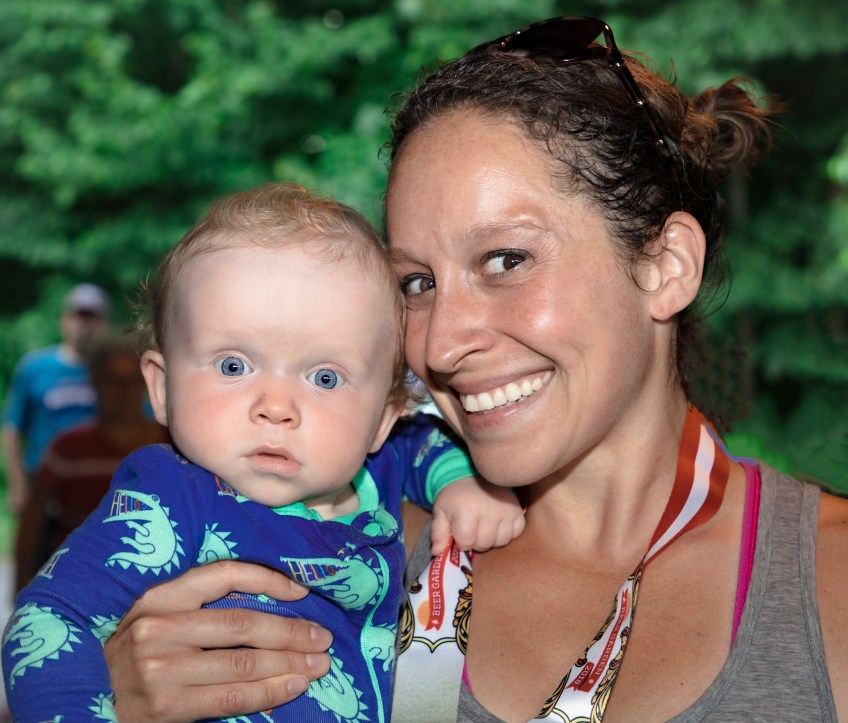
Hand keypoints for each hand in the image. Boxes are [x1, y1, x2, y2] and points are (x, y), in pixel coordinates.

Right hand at [105, 561, 331, 722]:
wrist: (89, 703)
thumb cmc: (134, 658)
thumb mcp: (156, 619)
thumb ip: (200, 608)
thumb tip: (275, 602)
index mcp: (160, 596)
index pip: (225, 574)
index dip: (270, 579)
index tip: (303, 592)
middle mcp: (158, 627)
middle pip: (243, 622)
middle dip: (291, 631)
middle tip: (323, 637)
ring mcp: (161, 669)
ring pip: (244, 662)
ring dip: (289, 663)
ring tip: (319, 664)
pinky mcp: (165, 707)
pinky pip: (231, 697)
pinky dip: (269, 692)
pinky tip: (294, 686)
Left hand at [430, 476, 525, 554]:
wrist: (472, 473)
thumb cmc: (454, 496)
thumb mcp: (440, 512)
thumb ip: (438, 533)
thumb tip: (438, 552)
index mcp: (466, 510)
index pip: (467, 542)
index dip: (461, 541)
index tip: (459, 532)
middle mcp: (488, 511)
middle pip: (484, 544)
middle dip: (476, 541)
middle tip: (472, 529)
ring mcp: (506, 510)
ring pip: (501, 541)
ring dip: (492, 539)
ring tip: (484, 527)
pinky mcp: (518, 509)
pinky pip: (516, 532)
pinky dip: (507, 532)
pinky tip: (498, 524)